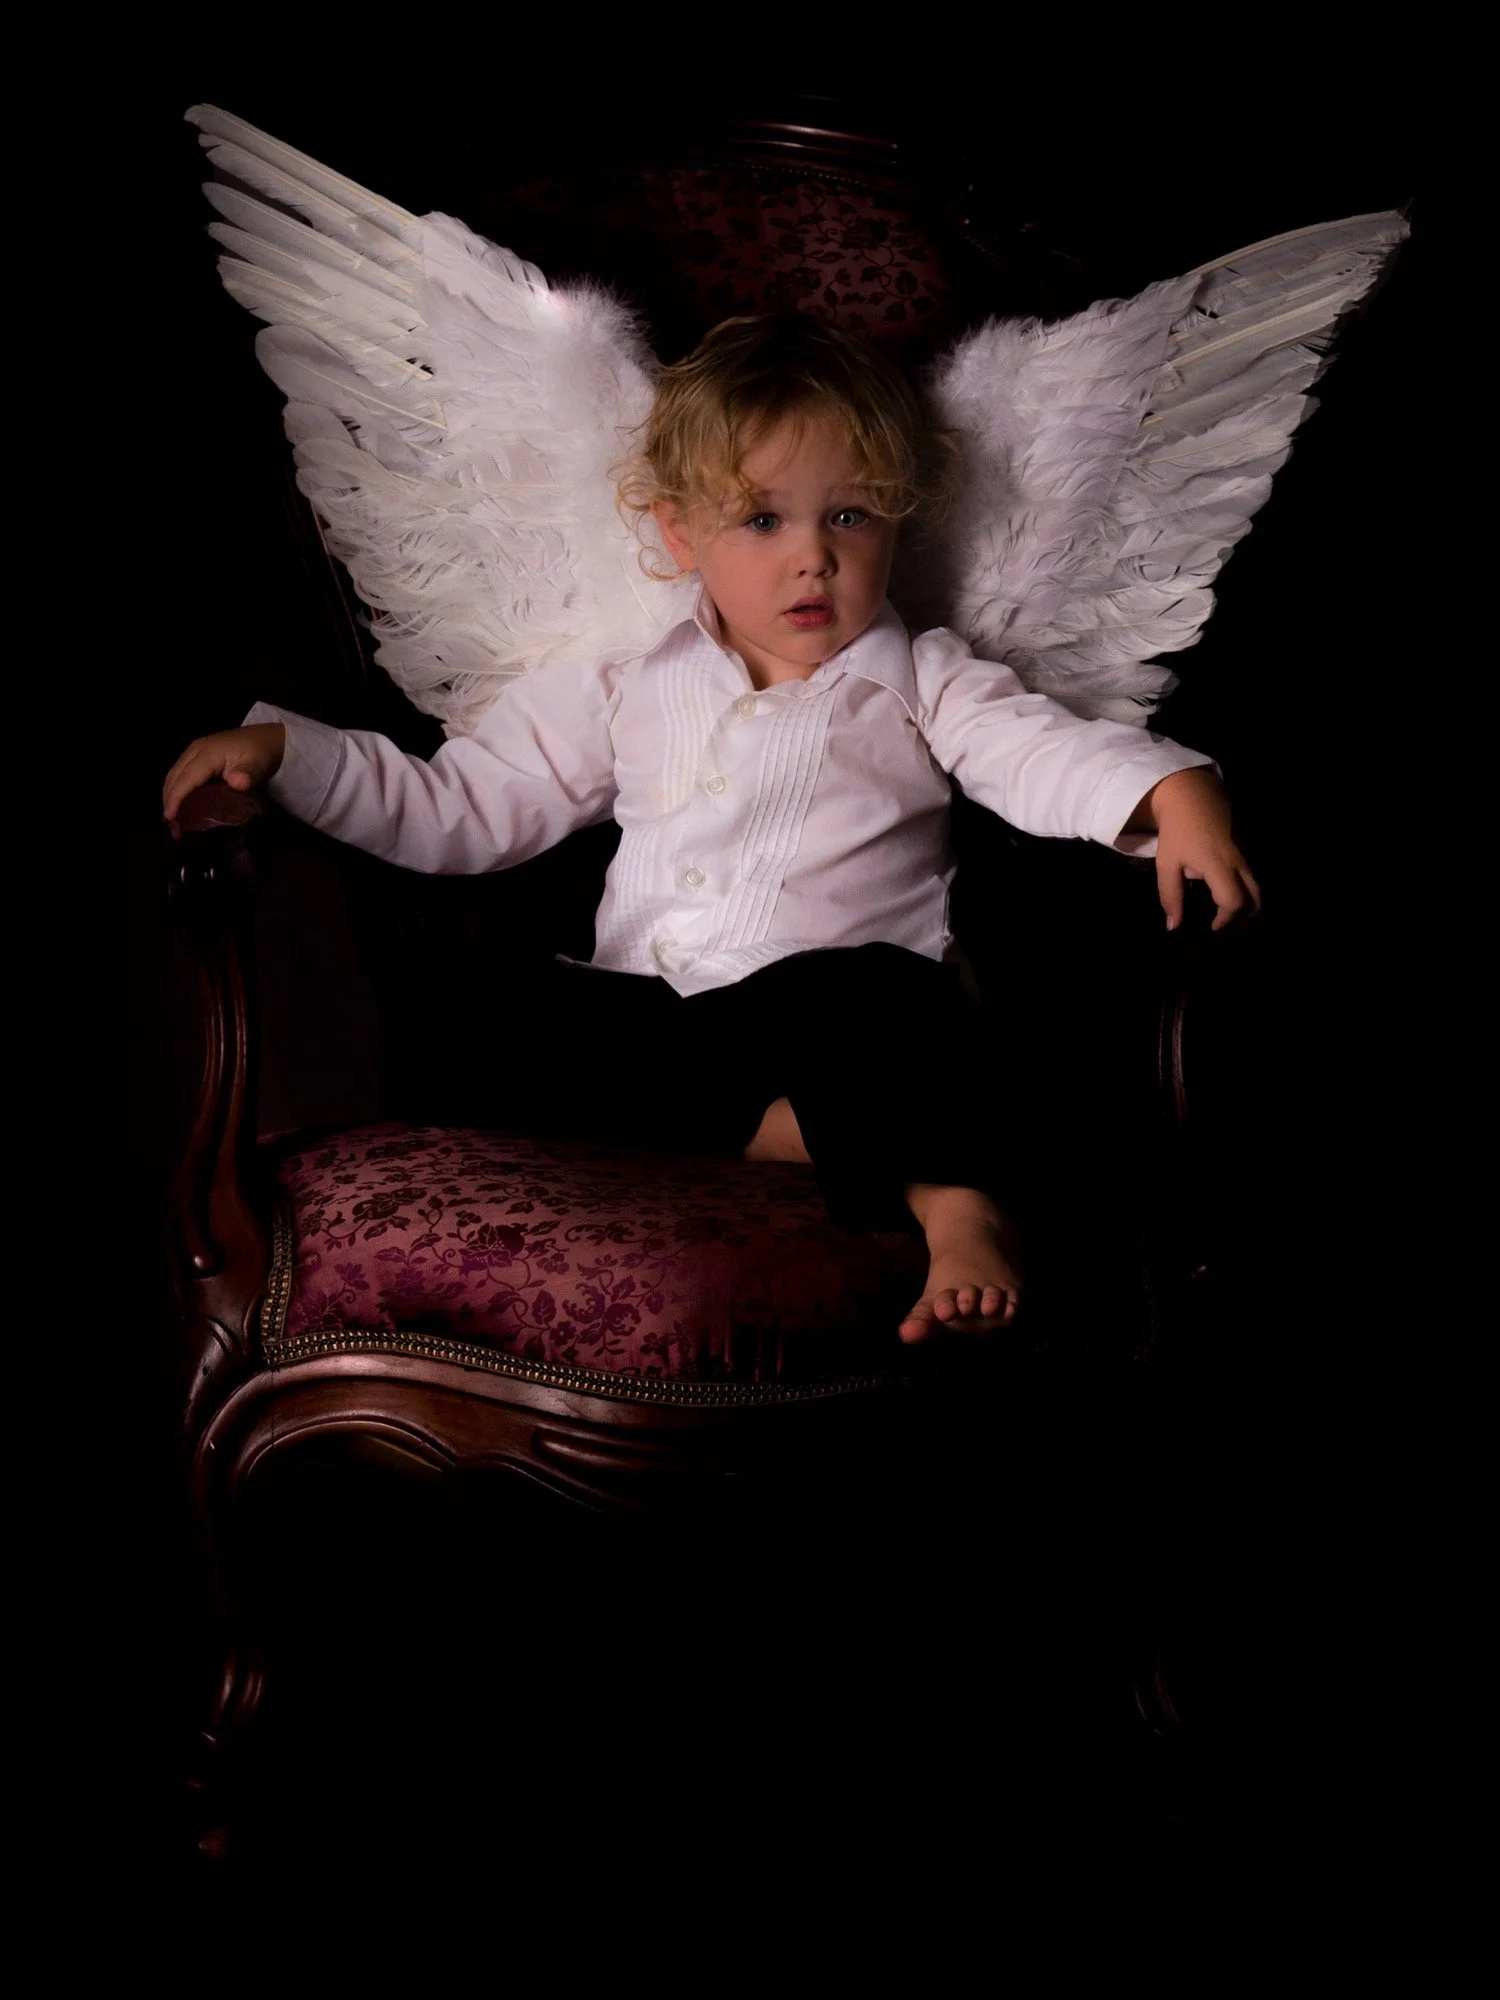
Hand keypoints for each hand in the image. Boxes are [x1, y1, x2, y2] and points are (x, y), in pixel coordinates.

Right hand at [163, 724, 285, 837]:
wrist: (267, 738)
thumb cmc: (261, 752)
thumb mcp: (258, 763)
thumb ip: (247, 773)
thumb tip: (237, 782)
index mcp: (207, 753)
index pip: (186, 778)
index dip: (176, 798)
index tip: (170, 818)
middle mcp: (195, 751)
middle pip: (174, 778)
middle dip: (169, 803)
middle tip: (173, 828)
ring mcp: (194, 754)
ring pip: (174, 777)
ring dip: (171, 799)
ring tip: (175, 822)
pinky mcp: (196, 759)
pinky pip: (181, 776)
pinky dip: (178, 793)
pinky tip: (182, 808)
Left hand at [1147, 767, 1261, 931]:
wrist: (1192, 795)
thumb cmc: (1177, 831)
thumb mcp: (1166, 863)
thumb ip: (1170, 896)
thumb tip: (1174, 927)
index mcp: (1219, 866)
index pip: (1234, 901)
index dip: (1225, 920)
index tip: (1212, 927)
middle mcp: (1238, 863)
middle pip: (1256, 899)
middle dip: (1244, 919)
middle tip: (1225, 926)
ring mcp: (1246, 855)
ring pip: (1258, 889)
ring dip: (1248, 906)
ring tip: (1229, 915)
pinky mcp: (1247, 851)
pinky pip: (1253, 877)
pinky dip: (1247, 892)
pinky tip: (1229, 896)